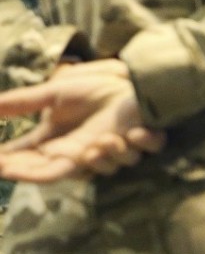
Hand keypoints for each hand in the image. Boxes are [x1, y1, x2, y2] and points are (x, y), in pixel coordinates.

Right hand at [0, 59, 164, 181]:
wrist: (130, 81)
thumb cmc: (94, 91)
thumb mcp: (55, 93)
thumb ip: (23, 103)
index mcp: (59, 144)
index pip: (29, 161)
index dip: (10, 165)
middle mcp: (82, 154)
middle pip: (54, 172)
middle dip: (31, 172)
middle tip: (13, 169)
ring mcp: (113, 151)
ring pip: (104, 166)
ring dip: (104, 156)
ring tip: (104, 139)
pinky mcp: (141, 142)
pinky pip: (142, 150)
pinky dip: (141, 142)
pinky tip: (134, 134)